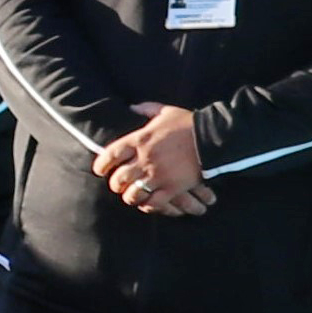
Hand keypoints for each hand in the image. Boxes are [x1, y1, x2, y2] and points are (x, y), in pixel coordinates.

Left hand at [92, 105, 207, 215]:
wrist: (211, 138)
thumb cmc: (188, 123)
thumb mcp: (165, 111)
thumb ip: (146, 109)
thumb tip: (132, 107)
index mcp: (140, 139)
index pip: (111, 154)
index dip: (101, 164)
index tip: (99, 170)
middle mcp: (145, 159)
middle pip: (119, 178)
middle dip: (115, 184)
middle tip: (117, 185)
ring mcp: (158, 175)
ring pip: (133, 194)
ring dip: (130, 197)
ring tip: (132, 196)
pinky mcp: (172, 188)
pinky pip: (153, 203)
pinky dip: (148, 205)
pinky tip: (148, 203)